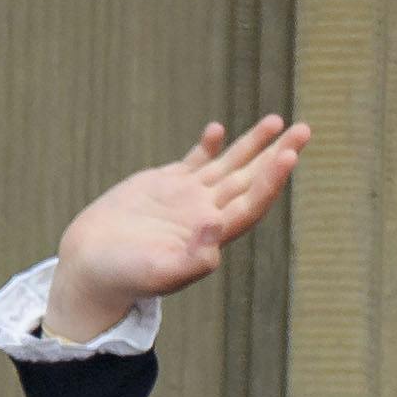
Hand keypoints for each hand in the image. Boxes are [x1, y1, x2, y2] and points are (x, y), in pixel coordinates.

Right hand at [48, 118, 309, 343]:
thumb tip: (218, 225)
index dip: (273, 179)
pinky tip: (219, 129)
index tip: (290, 154)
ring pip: (228, 166)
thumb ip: (194, 257)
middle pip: (251, 178)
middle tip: (305, 129)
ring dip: (252, 144)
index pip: (253, 202)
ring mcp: (186, 198)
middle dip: (277, 153)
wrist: (91, 266)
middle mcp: (207, 213)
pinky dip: (207, 146)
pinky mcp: (161, 186)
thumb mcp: (161, 273)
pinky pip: (193, 162)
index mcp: (213, 236)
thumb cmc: (125, 277)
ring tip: (276, 120)